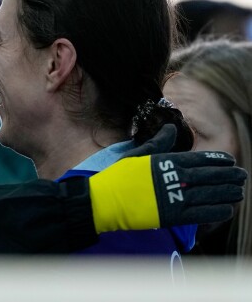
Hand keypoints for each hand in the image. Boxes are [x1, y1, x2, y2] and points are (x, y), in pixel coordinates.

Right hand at [89, 124, 246, 232]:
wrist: (103, 200)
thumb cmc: (117, 176)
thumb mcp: (136, 154)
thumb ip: (157, 142)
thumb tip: (171, 127)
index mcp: (166, 161)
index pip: (200, 158)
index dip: (218, 160)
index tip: (230, 160)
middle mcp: (174, 177)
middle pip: (210, 176)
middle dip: (229, 176)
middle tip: (242, 176)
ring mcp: (175, 197)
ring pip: (210, 195)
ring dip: (228, 193)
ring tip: (239, 192)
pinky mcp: (173, 215)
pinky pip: (201, 214)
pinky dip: (216, 212)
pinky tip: (226, 210)